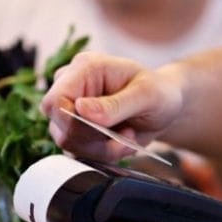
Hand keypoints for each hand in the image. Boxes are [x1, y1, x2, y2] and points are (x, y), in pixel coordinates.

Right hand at [41, 52, 183, 160]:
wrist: (165, 106)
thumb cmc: (159, 92)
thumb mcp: (146, 94)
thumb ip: (115, 104)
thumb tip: (81, 110)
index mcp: (85, 68)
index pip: (55, 100)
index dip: (72, 122)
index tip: (102, 129)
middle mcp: (73, 86)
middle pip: (58, 124)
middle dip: (92, 139)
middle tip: (125, 135)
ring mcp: (73, 109)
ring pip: (68, 142)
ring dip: (101, 149)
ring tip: (128, 137)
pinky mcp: (78, 128)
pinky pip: (79, 151)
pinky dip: (103, 154)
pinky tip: (122, 143)